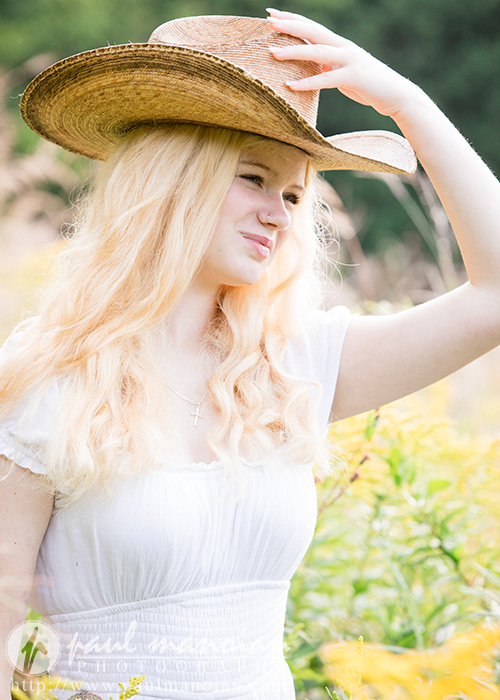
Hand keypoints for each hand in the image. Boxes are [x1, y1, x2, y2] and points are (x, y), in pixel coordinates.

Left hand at [267, 8, 424, 121]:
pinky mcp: (354, 77)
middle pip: (313, 32)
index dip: (293, 20)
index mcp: (340, 45)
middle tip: (269, 22)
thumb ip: (329, 67)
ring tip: (272, 53)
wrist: (396, 95)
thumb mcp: (345, 74)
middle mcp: (344, 48)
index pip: (313, 28)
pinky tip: (290, 85)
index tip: (272, 15)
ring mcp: (350, 60)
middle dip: (290, 26)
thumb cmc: (369, 86)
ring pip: (317, 52)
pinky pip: (326, 79)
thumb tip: (314, 67)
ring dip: (294, 51)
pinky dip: (307, 82)